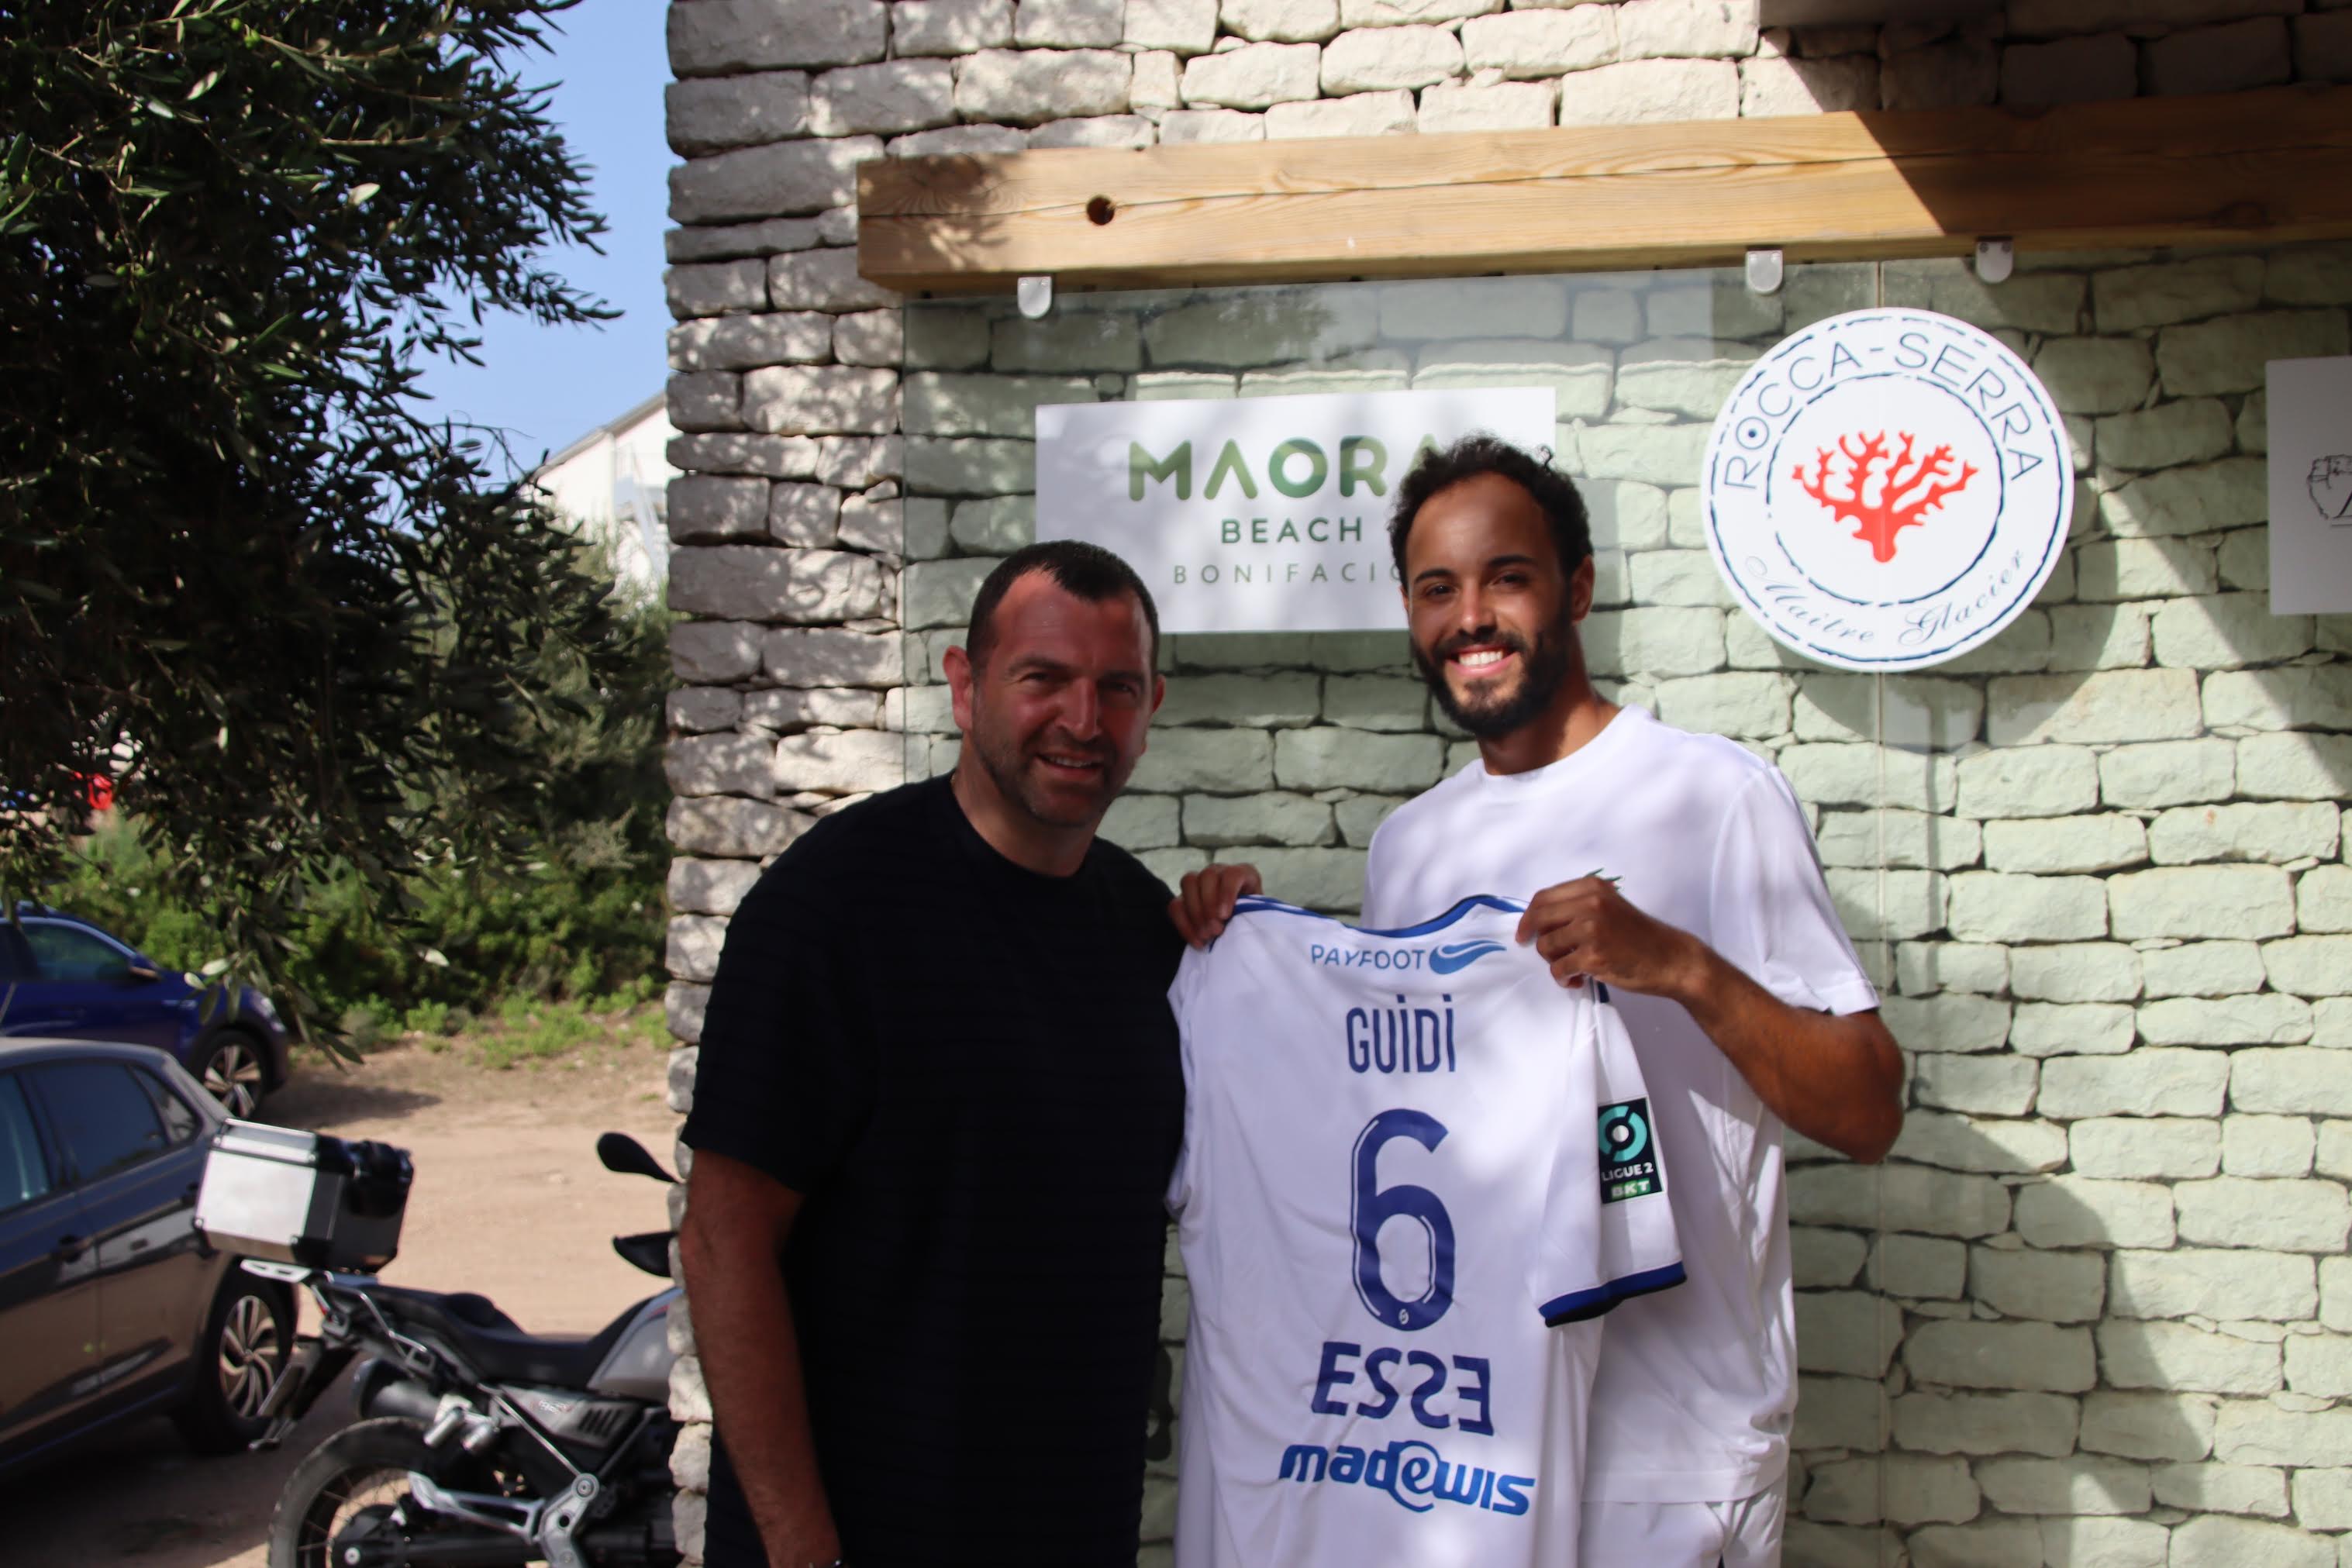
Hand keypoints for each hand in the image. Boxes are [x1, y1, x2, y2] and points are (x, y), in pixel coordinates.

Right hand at [1170, 862, 1261, 948]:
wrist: (1240, 928)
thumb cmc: (1252, 920)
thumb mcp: (1257, 914)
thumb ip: (1251, 913)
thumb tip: (1244, 922)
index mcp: (1242, 873)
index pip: (1232, 874)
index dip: (1226, 893)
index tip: (1224, 915)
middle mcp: (1219, 872)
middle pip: (1207, 876)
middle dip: (1209, 905)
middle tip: (1216, 930)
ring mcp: (1199, 882)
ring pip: (1188, 883)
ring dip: (1195, 912)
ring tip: (1206, 936)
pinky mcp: (1184, 897)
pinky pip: (1175, 905)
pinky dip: (1184, 924)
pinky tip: (1197, 941)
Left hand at [1514, 875, 1702, 999]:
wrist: (1671, 958)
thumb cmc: (1640, 936)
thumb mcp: (1610, 906)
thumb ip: (1579, 906)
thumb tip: (1539, 920)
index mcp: (1592, 887)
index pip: (1543, 897)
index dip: (1528, 917)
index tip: (1525, 932)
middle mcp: (1590, 903)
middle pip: (1539, 919)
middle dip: (1535, 940)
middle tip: (1546, 954)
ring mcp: (1591, 929)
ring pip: (1546, 946)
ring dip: (1553, 962)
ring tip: (1572, 968)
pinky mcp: (1593, 956)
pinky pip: (1559, 969)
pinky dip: (1564, 978)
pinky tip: (1577, 979)